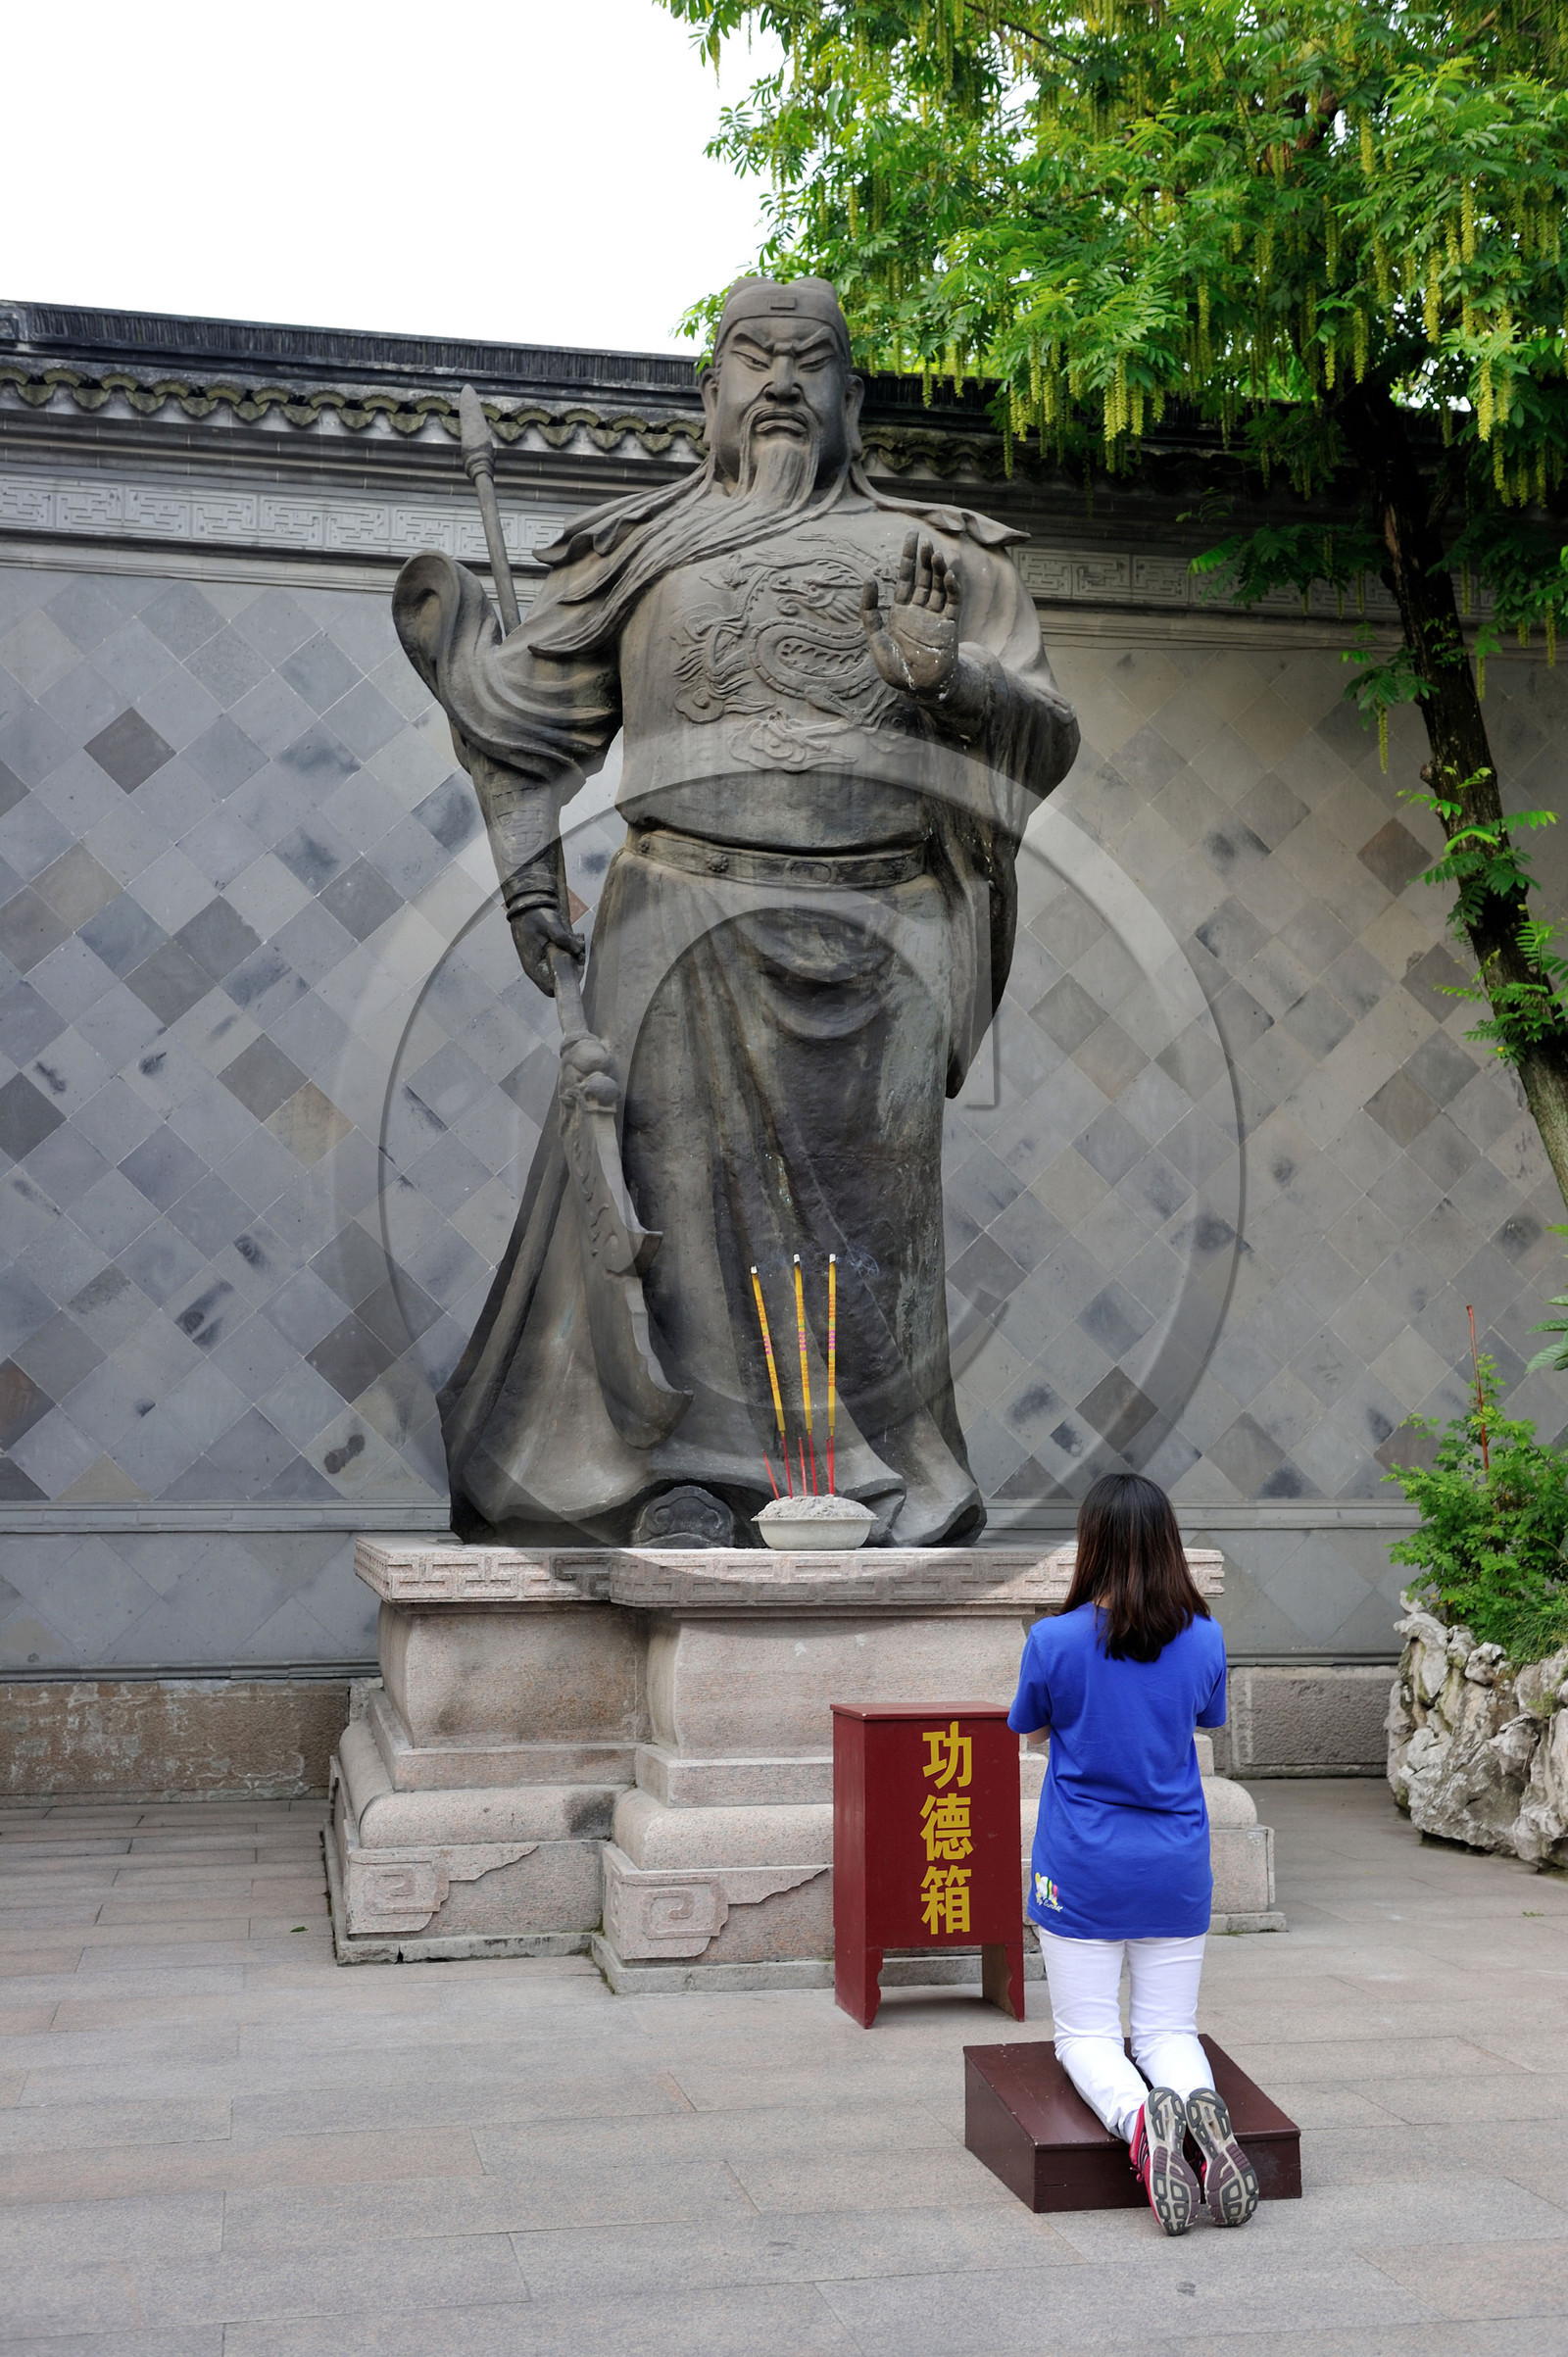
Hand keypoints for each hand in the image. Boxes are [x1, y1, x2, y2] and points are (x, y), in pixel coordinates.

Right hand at [509, 904, 583, 996]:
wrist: (527, 906)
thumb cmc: (535, 915)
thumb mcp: (549, 924)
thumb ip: (563, 937)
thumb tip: (578, 950)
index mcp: (534, 966)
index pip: (550, 989)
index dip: (566, 982)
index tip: (576, 965)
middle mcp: (537, 968)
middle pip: (560, 980)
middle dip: (574, 967)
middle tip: (579, 951)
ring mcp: (542, 963)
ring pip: (564, 970)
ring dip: (574, 958)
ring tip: (577, 940)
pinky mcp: (547, 956)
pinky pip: (563, 960)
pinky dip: (571, 952)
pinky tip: (574, 939)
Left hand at [861, 530, 961, 698]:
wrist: (918, 689)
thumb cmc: (896, 670)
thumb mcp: (875, 640)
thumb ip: (870, 612)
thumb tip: (868, 579)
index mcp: (901, 611)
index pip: (906, 577)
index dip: (908, 557)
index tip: (912, 536)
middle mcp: (919, 610)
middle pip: (923, 577)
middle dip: (924, 558)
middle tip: (923, 539)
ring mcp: (935, 617)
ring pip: (938, 586)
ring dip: (938, 569)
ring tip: (935, 553)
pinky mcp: (949, 625)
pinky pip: (952, 601)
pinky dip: (951, 587)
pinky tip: (947, 574)